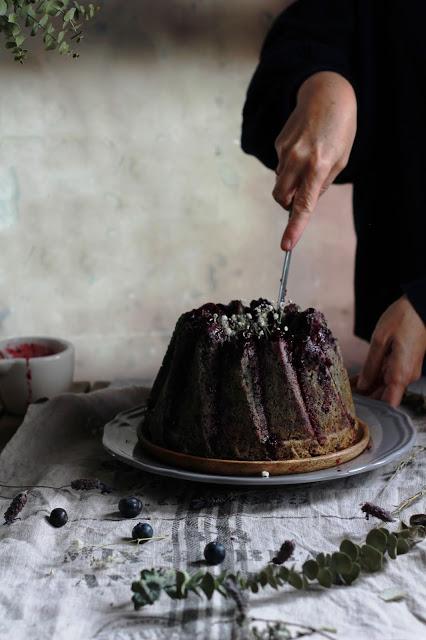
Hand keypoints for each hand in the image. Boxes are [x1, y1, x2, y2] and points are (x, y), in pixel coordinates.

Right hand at [273, 71, 356, 249]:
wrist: (326, 93)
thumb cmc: (340, 128)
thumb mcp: (341, 159)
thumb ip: (322, 183)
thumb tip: (303, 200)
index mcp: (318, 166)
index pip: (303, 205)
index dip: (294, 228)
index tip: (286, 246)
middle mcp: (298, 160)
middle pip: (281, 197)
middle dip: (287, 203)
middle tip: (300, 196)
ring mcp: (285, 151)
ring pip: (280, 182)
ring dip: (290, 182)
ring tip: (308, 161)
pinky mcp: (278, 143)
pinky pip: (280, 165)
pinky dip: (289, 165)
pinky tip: (302, 147)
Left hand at [356, 296, 425, 405]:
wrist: (419, 306)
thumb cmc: (402, 319)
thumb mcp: (380, 340)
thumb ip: (370, 365)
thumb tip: (362, 385)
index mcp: (400, 373)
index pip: (389, 403)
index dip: (372, 407)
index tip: (355, 407)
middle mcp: (406, 376)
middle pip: (385, 396)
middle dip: (366, 397)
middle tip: (344, 395)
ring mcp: (407, 370)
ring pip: (385, 386)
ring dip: (368, 387)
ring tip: (347, 385)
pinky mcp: (405, 364)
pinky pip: (388, 376)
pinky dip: (374, 377)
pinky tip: (358, 377)